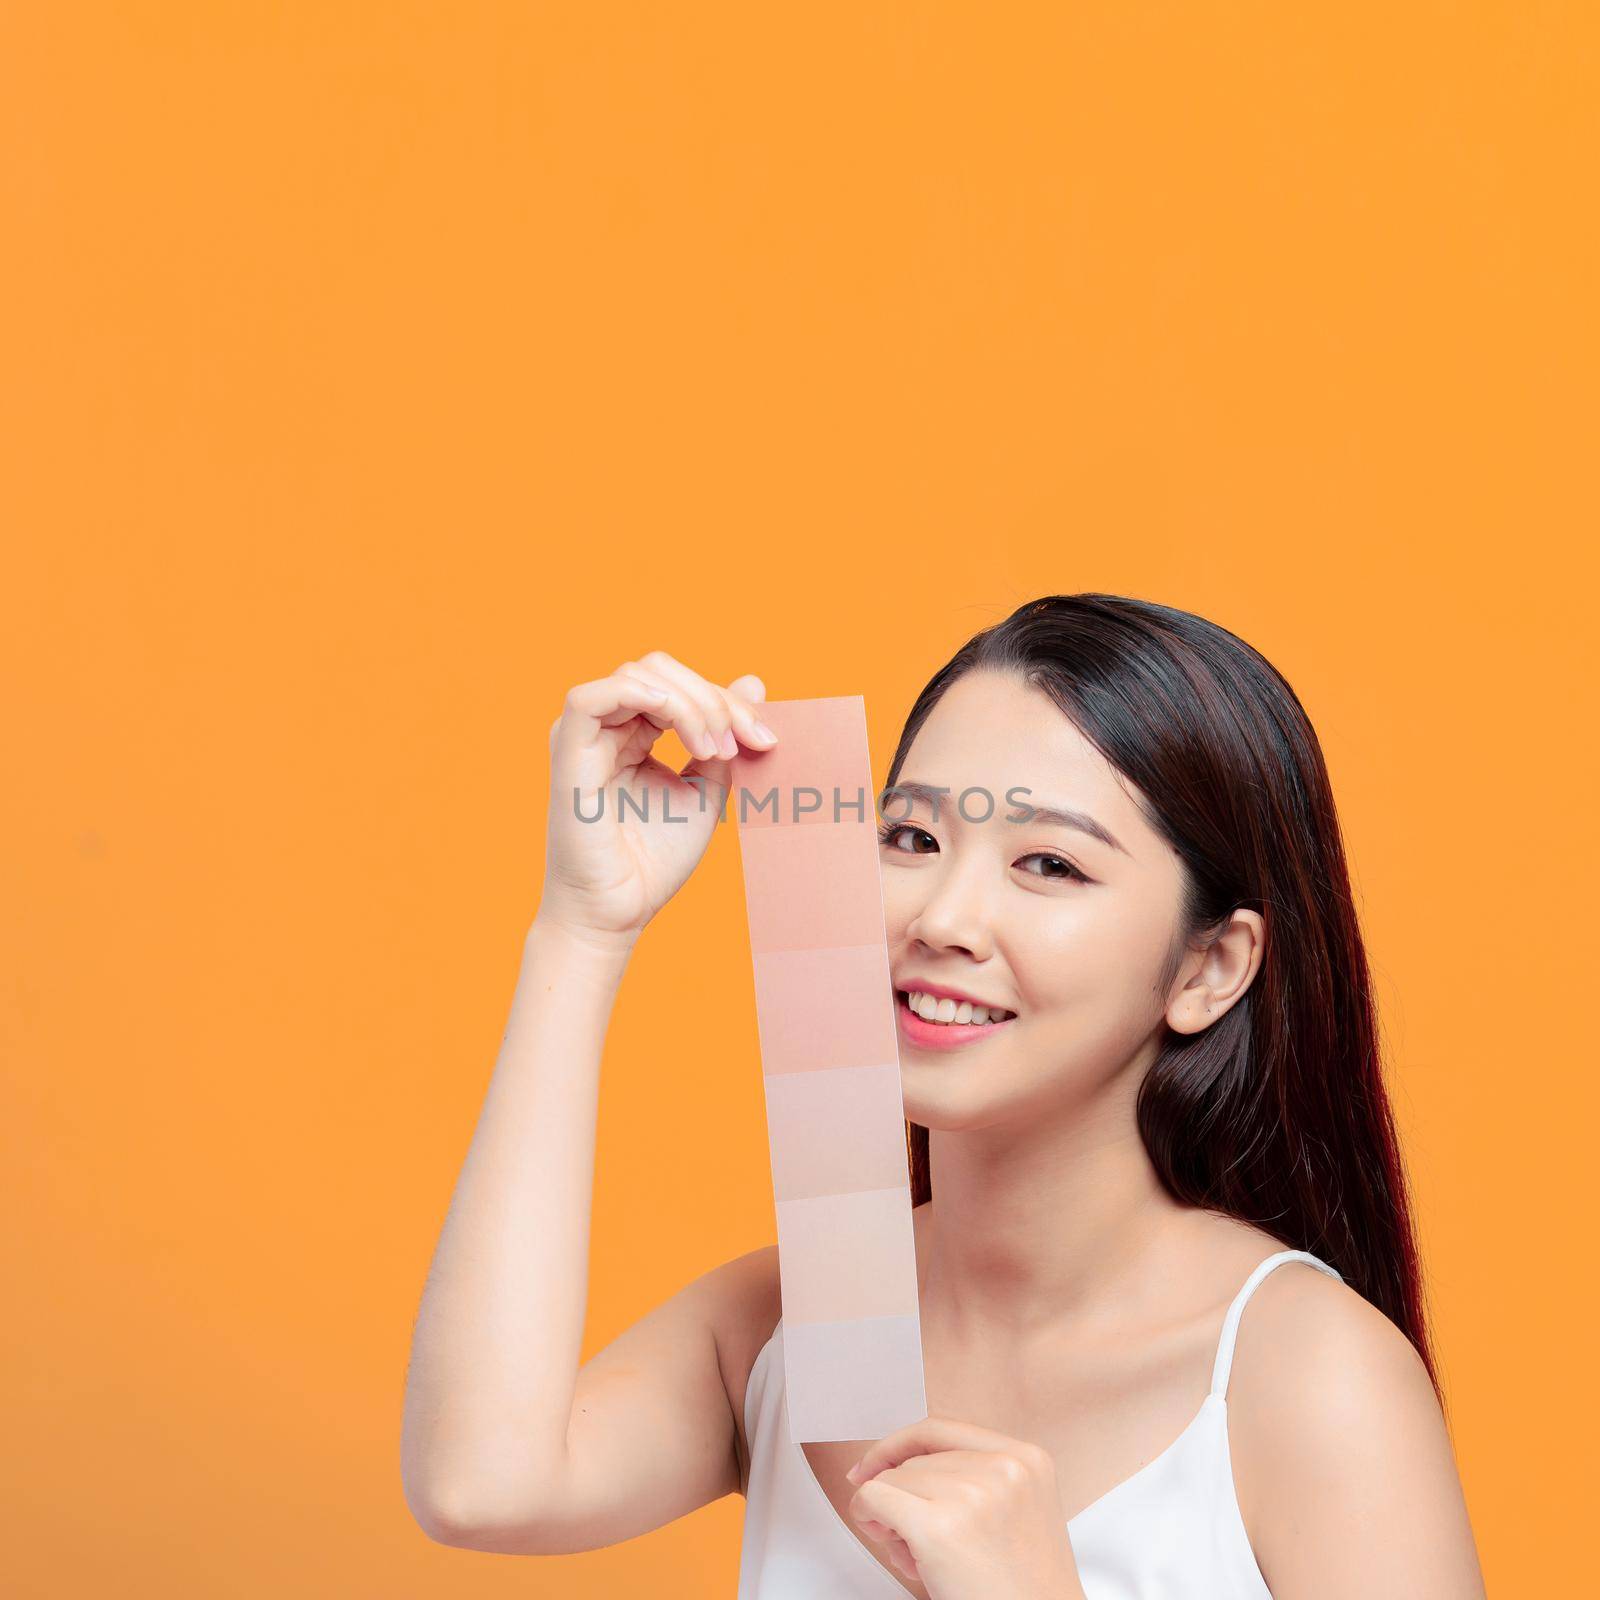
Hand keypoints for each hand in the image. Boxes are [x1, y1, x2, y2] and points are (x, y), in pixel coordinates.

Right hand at [535, 651, 777, 948]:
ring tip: (713, 751)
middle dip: (713, 699)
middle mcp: (603, 728)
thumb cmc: (654, 860)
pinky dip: (643, 696)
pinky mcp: (566, 751)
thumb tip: (754, 682)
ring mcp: (582, 736)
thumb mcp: (705, 788)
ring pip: (637, 675)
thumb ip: (723, 736)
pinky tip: (682, 727)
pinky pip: (591, 697)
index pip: (680, 686)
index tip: (765, 741)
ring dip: (691, 704)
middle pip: (661, 670)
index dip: (726, 702)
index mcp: (631, 733)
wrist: (619, 912)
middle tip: (740, 744)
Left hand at [845, 1416, 1085, 1599]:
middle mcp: (1004, 1468)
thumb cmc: (1022, 1591)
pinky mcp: (939, 1527)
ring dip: (890, 1514)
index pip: (943, 1429)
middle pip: (916, 1459)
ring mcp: (972, 1494)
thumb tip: (895, 1466)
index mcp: (1027, 1459)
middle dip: (900, 1494)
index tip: (877, 1461)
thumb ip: (972, 1478)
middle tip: (903, 1534)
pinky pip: (875, 1498)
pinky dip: (866, 1513)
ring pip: (894, 1480)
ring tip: (916, 1553)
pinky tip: (882, 1534)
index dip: (901, 1444)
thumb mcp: (1013, 1513)